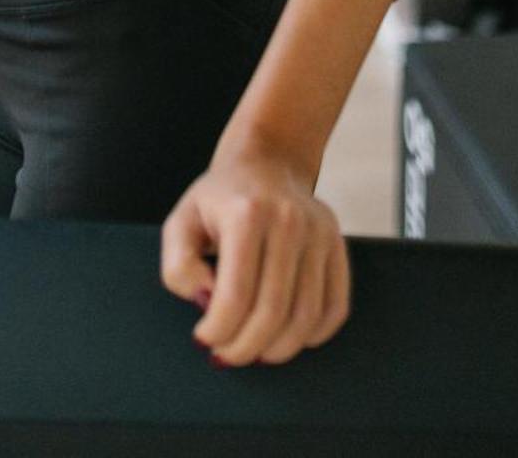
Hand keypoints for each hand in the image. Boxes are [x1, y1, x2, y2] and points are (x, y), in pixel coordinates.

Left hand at [161, 146, 349, 367]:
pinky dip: (313, 335)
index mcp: (245, 213)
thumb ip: (179, 264)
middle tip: (227, 357)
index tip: (204, 340)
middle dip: (246, 347)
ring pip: (306, 316)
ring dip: (278, 349)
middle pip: (272, 311)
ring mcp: (318, 233)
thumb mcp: (182, 220)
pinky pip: (335, 306)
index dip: (218, 329)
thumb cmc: (220, 198)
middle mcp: (288, 221)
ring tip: (256, 353)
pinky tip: (288, 338)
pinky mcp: (338, 244)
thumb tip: (204, 300)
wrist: (266, 161)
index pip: (235, 294)